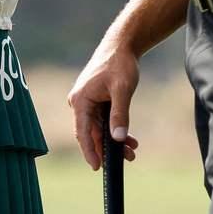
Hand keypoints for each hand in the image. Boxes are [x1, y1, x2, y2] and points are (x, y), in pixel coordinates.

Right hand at [66, 43, 140, 169]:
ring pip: (99, 128)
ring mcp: (87, 102)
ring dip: (114, 140)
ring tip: (132, 152)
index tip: (97, 167)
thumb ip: (120, 114)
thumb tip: (118, 138)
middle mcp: (80, 102)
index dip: (90, 151)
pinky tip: (130, 139)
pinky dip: (115, 129)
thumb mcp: (122, 90)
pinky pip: (103, 121)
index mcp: (80, 100)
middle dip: (108, 148)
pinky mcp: (95, 100)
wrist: (121, 46)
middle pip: (92, 133)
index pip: (83, 132)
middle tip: (127, 160)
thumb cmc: (120, 64)